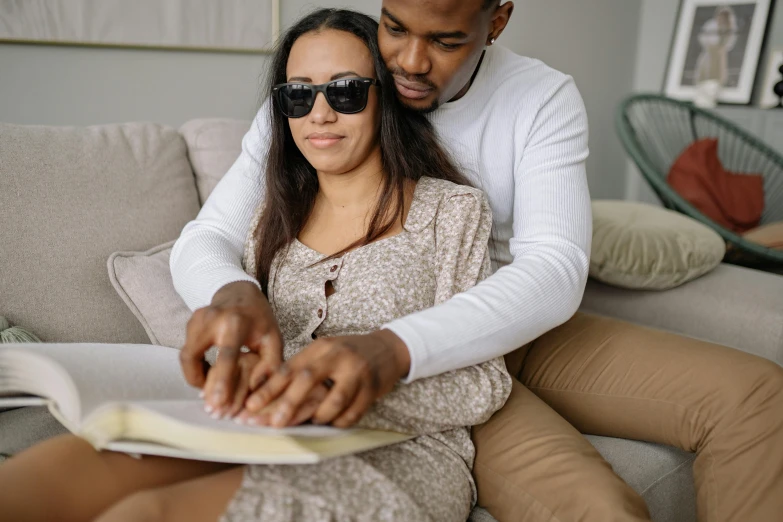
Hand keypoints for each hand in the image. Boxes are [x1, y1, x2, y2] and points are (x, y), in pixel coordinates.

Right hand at [180, 281, 283, 415]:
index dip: (221, 379)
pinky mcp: (189, 323)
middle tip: (210, 402)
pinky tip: (208, 372)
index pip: (226, 355)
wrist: (240, 292)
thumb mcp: (273, 339)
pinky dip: (194, 366)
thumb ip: (270, 365)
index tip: (217, 401)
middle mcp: (212, 318)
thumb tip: (258, 391)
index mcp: (236, 323)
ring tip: (211, 386)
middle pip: (193, 356)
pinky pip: (186, 351)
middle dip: (197, 381)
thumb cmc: (260, 319)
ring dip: (195, 375)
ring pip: (186, 356)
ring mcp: (197, 319)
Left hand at [242, 329, 410, 427]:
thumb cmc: (348, 353)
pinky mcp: (372, 388)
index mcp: (321, 347)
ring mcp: (357, 372)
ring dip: (319, 415)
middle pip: (308, 380)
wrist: (388, 348)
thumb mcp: (324, 352)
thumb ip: (302, 368)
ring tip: (313, 420)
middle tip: (274, 423)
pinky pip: (352, 413)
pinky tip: (333, 422)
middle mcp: (338, 356)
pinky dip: (340, 422)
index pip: (290, 367)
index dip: (269, 388)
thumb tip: (268, 394)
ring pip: (334, 400)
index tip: (251, 406)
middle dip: (288, 404)